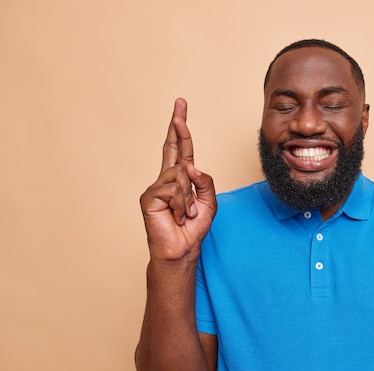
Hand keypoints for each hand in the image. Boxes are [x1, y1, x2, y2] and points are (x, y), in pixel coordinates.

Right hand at [140, 98, 216, 260]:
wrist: (181, 249)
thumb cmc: (193, 227)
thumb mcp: (209, 202)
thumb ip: (205, 182)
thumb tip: (190, 166)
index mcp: (181, 178)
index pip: (181, 149)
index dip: (181, 129)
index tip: (180, 109)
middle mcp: (166, 178)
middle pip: (172, 146)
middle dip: (177, 124)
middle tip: (180, 102)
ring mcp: (156, 186)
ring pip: (180, 175)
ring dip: (189, 198)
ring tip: (185, 214)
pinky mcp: (148, 197)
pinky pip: (173, 189)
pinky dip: (180, 204)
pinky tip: (176, 216)